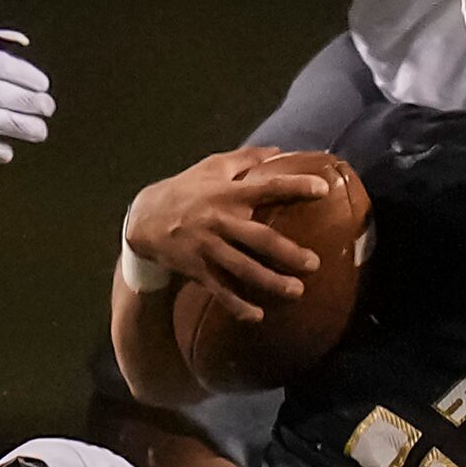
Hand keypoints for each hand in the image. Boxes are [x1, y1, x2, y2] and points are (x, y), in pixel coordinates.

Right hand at [124, 147, 329, 322]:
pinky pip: (219, 290)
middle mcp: (220, 220)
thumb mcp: (213, 166)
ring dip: (270, 282)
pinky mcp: (196, 268)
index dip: (295, 186)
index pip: (268, 187)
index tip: (322, 189)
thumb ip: (247, 158)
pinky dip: (237, 305)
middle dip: (288, 252)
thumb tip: (281, 150)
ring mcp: (207, 247)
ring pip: (243, 268)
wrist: (144, 218)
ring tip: (297, 291)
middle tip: (314, 263)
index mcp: (228, 193)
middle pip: (260, 238)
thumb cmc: (186, 188)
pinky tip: (257, 316)